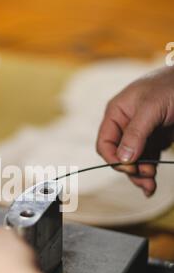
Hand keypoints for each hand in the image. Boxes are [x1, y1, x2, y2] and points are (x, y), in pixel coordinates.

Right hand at [96, 66, 173, 195]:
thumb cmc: (171, 86)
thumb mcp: (151, 108)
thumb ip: (135, 134)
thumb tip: (123, 159)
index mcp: (117, 113)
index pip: (105, 143)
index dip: (114, 159)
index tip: (130, 167)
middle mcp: (125, 125)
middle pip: (119, 156)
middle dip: (131, 170)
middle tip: (147, 178)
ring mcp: (141, 134)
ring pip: (134, 161)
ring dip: (141, 175)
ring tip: (150, 186)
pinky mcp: (155, 140)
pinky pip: (148, 159)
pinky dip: (149, 172)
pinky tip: (151, 185)